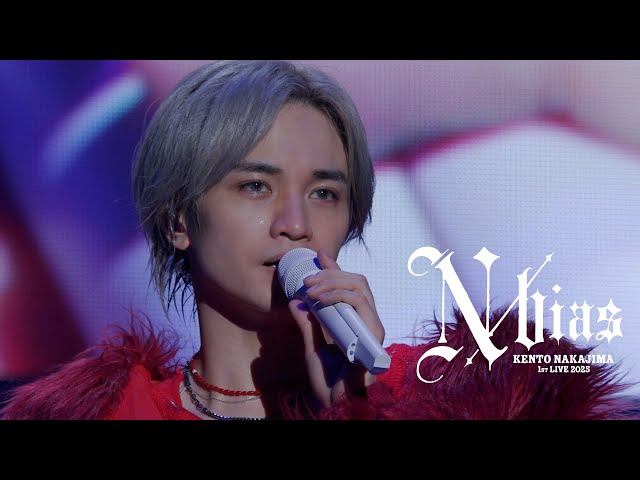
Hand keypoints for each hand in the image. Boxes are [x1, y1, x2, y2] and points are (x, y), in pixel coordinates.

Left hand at [288, 249, 384, 408]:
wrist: (336, 404)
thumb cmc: (328, 382)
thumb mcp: (310, 348)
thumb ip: (307, 325)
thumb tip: (296, 302)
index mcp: (356, 323)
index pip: (349, 287)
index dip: (335, 269)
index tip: (319, 255)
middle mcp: (368, 322)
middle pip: (358, 282)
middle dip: (331, 274)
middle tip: (307, 279)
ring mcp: (373, 327)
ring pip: (360, 287)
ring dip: (332, 282)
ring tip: (309, 289)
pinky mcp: (374, 334)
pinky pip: (359, 303)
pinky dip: (338, 295)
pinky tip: (319, 300)